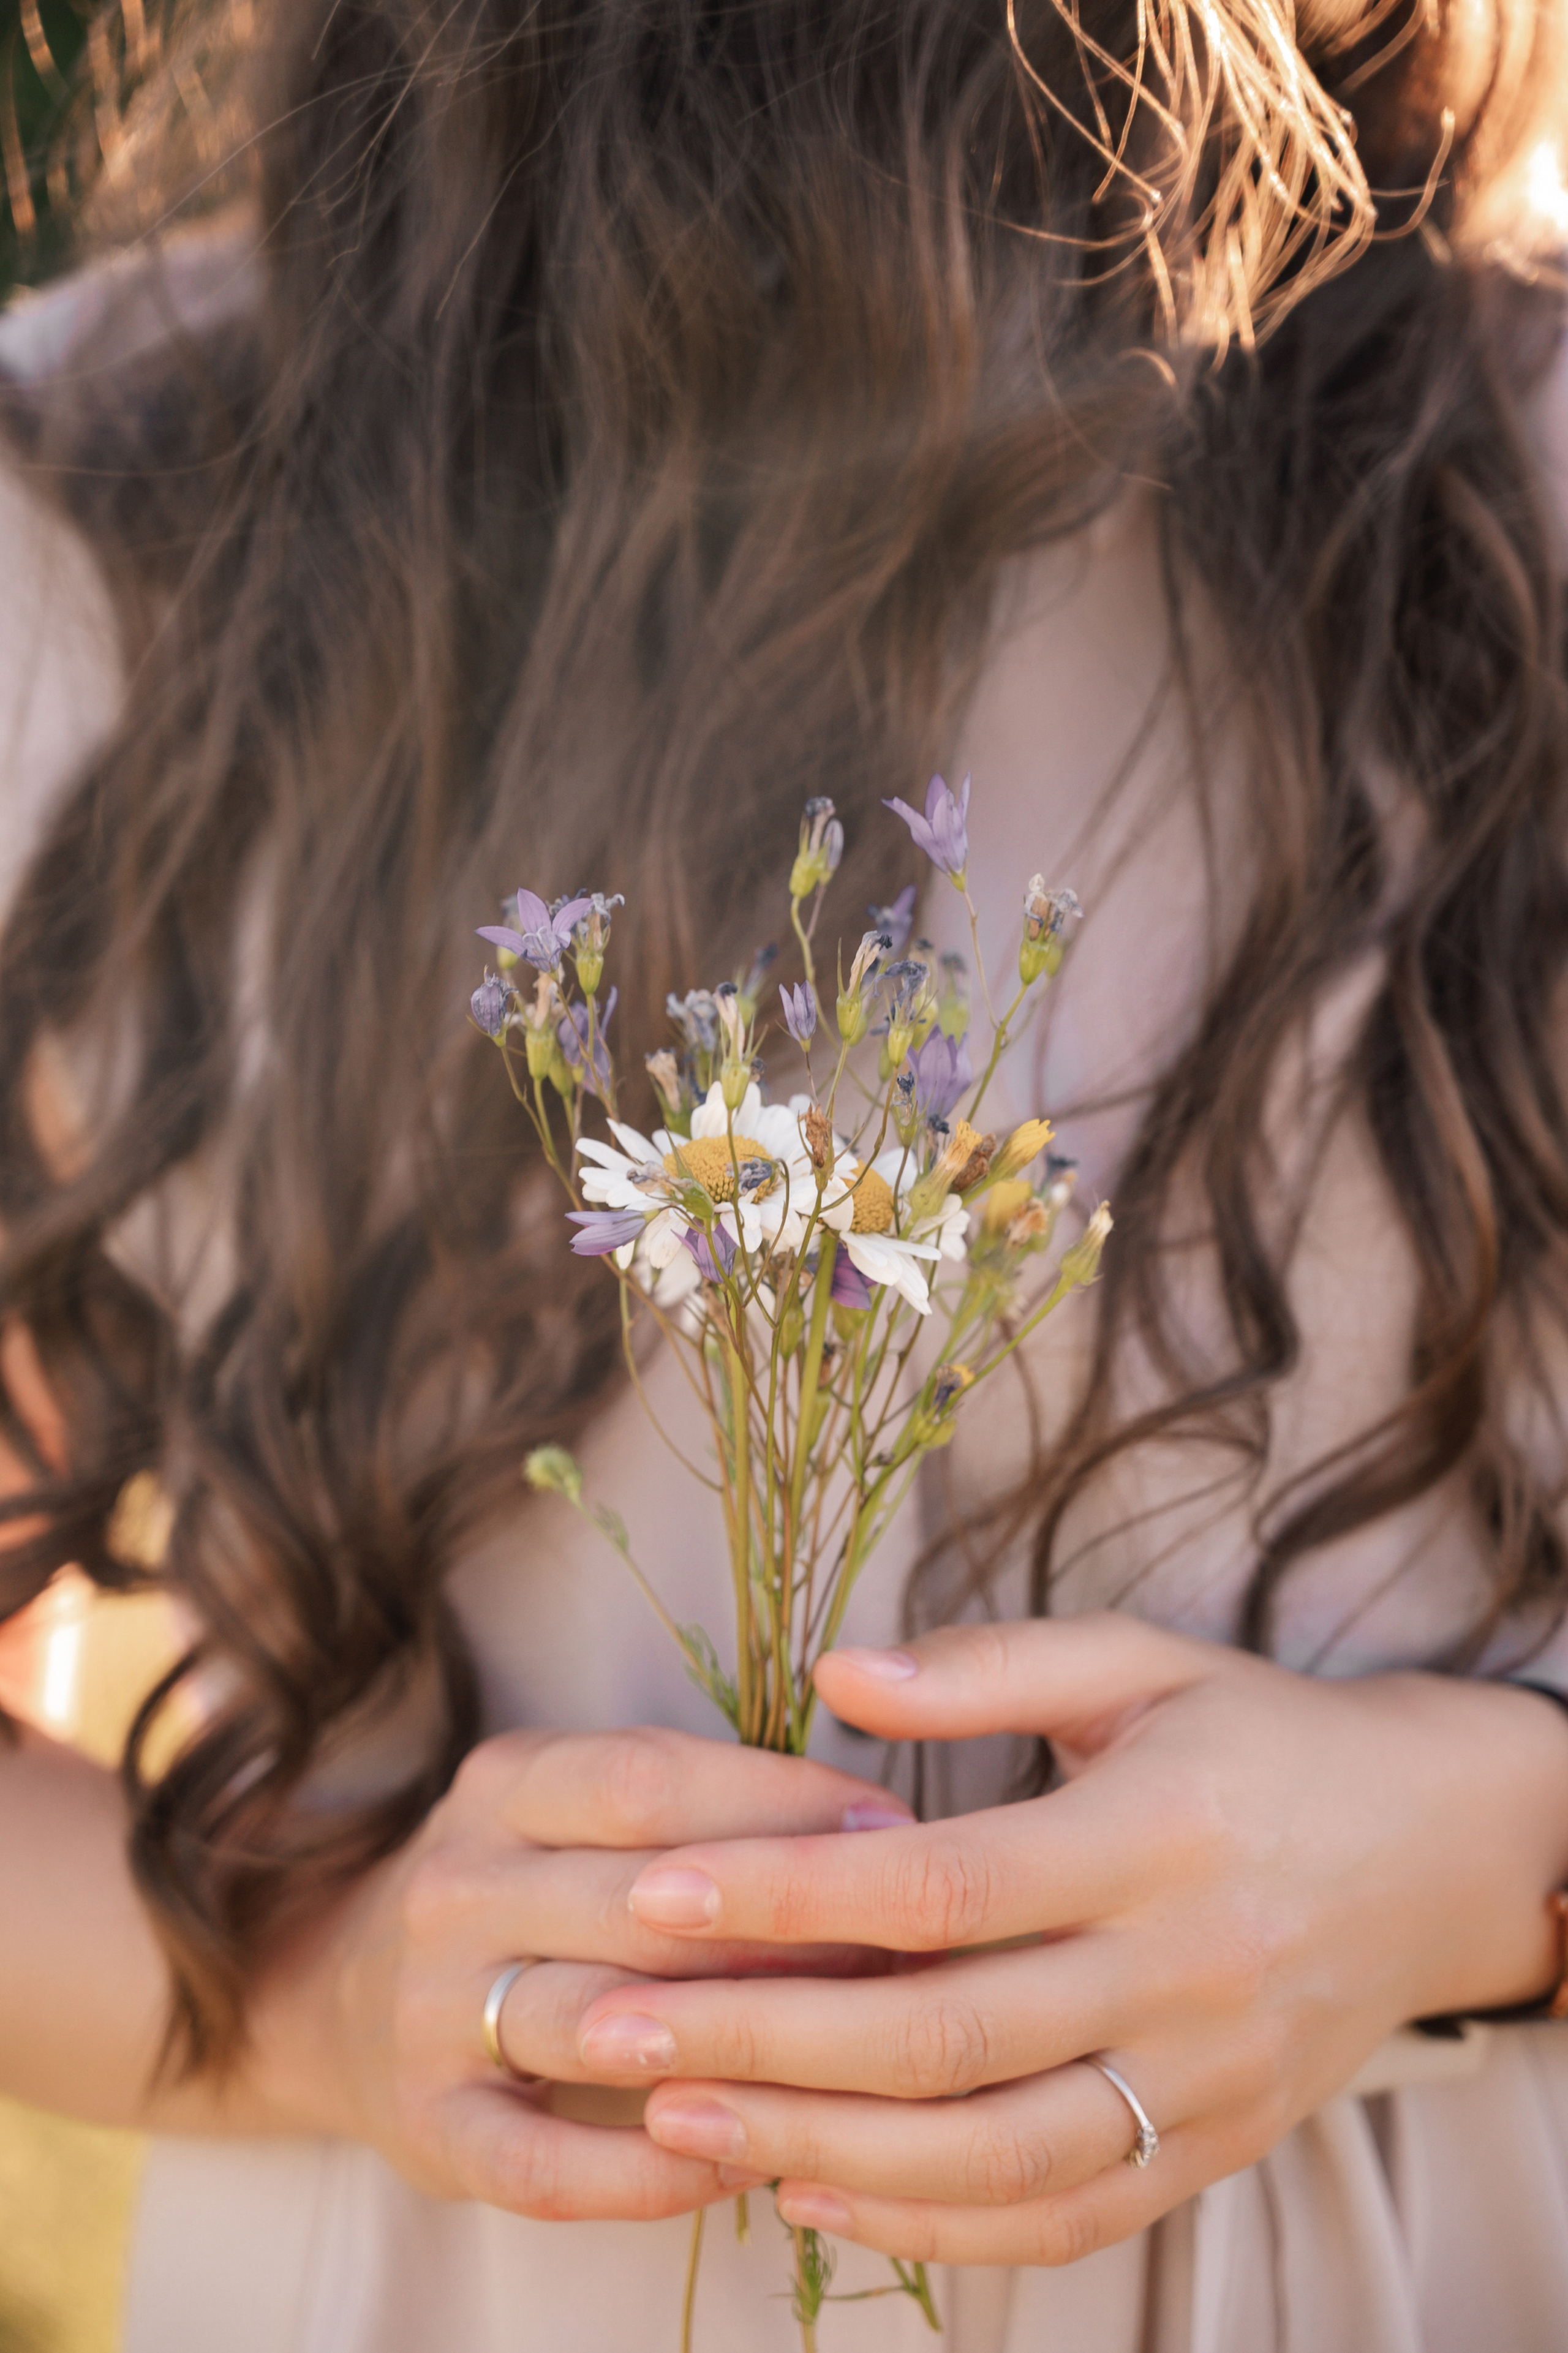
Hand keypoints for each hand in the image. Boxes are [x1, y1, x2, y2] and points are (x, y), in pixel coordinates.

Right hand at [245, 1725, 910, 2221]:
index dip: (780, 1804)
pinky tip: (750, 2160)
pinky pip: (553, 2166)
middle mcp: (457, 1884)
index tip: (892, 1835)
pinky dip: (657, 2171)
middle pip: (643, 1903)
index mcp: (506, 1782)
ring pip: (606, 2025)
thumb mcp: (580, 1810)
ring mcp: (431, 2012)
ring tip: (860, 2058)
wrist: (334, 1994)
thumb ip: (700, 1809)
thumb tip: (882, 1834)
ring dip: (742, 2045)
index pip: (652, 1780)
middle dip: (790, 1927)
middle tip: (909, 1952)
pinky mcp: (431, 2131)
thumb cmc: (526, 1888)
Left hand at [567, 1616, 1567, 2265]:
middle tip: (612, 2031)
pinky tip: (813, 2191)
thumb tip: (829, 1675)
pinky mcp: (1215, 2148)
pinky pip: (1062, 2216)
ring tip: (677, 2125)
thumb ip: (983, 1666)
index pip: (942, 1887)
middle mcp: (1185, 1971)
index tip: (656, 1889)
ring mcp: (1206, 2079)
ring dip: (823, 2151)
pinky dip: (933, 2224)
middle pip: (946, 2038)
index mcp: (1156, 1832)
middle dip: (762, 2042)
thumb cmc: (1258, 1735)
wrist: (1436, 1848)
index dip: (789, 1895)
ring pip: (992, 2154)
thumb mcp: (1140, 1663)